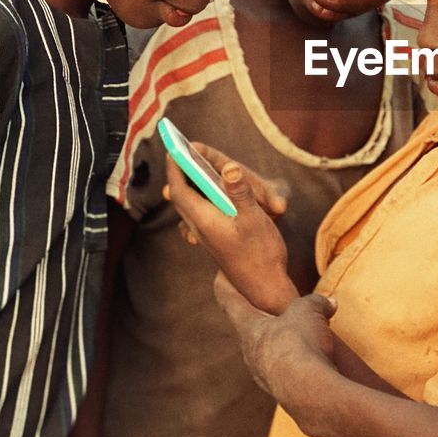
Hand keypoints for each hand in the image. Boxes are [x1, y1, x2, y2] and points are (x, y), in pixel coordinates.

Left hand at [164, 143, 297, 312]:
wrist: (264, 287)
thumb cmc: (261, 254)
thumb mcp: (255, 219)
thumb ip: (241, 193)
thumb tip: (229, 167)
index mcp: (205, 220)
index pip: (180, 189)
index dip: (175, 167)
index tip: (174, 149)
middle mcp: (200, 228)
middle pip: (180, 197)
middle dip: (179, 174)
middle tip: (181, 154)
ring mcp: (206, 236)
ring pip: (188, 207)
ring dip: (187, 187)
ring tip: (190, 171)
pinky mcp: (214, 241)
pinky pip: (197, 216)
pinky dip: (198, 200)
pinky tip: (207, 199)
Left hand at [213, 274, 342, 434]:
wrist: (308, 392)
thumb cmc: (300, 343)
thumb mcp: (309, 310)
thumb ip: (315, 302)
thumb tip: (329, 303)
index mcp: (249, 329)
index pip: (231, 303)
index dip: (226, 287)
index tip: (219, 275)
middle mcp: (251, 353)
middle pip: (253, 330)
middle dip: (264, 319)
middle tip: (273, 309)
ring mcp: (264, 376)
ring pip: (272, 354)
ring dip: (286, 345)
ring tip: (307, 338)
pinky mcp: (282, 393)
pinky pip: (289, 372)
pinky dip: (300, 364)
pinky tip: (316, 362)